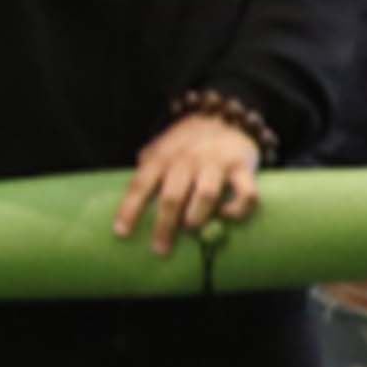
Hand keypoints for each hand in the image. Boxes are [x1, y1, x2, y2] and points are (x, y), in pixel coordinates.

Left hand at [117, 107, 262, 252]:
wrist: (225, 117)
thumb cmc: (187, 143)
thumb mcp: (161, 149)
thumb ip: (148, 169)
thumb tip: (130, 197)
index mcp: (162, 157)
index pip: (140, 185)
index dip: (129, 209)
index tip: (121, 233)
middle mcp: (187, 160)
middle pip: (171, 196)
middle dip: (164, 225)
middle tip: (160, 249)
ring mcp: (216, 163)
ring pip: (206, 194)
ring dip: (197, 216)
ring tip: (191, 230)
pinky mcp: (243, 168)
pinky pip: (245, 193)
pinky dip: (238, 209)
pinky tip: (227, 216)